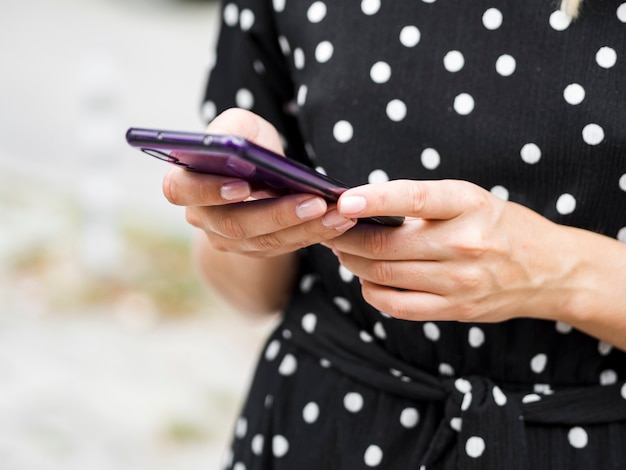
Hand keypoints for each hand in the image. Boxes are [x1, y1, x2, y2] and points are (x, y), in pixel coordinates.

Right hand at [162, 108, 355, 258]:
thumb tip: (235, 148)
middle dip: (277, 214)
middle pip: (234, 224)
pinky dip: (312, 234)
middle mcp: (201, 217)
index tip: (244, 185)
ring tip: (338, 214)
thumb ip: (232, 130)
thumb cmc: (246, 143)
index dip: (209, 191)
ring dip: (304, 228)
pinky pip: (283, 248)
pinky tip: (338, 222)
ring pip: (264, 241)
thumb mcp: (239, 126)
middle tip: (315, 203)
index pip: (182, 190)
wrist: (254, 173)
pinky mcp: (254, 250)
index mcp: (185, 182)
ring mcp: (226, 240)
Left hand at [325, 179, 579, 322]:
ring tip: (342, 250)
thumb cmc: (499, 226)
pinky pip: (397, 306)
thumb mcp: (470, 201)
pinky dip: (372, 291)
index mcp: (468, 205)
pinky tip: (367, 278)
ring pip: (384, 274)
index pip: (415, 199)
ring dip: (352, 262)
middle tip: (328, 228)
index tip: (343, 199)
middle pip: (386, 245)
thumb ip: (422, 204)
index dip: (375, 199)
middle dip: (345, 237)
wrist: (549, 270)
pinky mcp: (456, 310)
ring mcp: (460, 282)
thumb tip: (360, 210)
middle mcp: (464, 244)